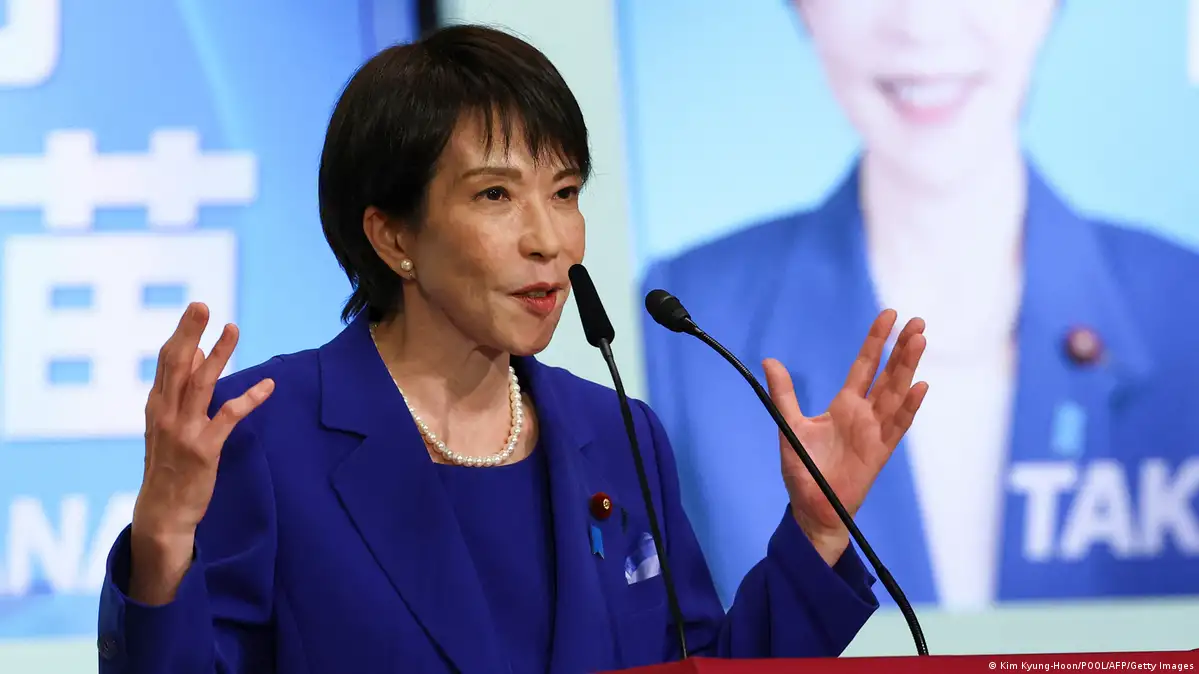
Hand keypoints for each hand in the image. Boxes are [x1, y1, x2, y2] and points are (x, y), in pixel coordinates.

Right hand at [130, 302, 273, 603]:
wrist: (162, 513)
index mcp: (156, 405)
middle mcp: (165, 414)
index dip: (181, 334)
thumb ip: (180, 392)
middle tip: (202, 304)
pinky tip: (268, 385)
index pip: (167, 362)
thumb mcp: (166, 425)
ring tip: (234, 328)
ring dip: (219, 354)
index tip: (196, 310)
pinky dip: (249, 399)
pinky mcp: (204, 449)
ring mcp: (183, 431)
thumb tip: (198, 355)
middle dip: (189, 332)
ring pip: (201, 383)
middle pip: (177, 365)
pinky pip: (229, 417)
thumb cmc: (168, 465)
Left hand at [764, 309, 927, 565]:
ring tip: (919, 341)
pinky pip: (897, 426)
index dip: (877, 341)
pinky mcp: (880, 453)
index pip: (865, 365)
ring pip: (896, 394)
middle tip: (917, 321)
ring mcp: (875, 432)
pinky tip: (920, 387)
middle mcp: (865, 414)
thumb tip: (769, 361)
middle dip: (902, 348)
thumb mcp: (789, 425)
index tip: (889, 315)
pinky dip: (909, 407)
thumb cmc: (804, 470)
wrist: (812, 507)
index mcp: (845, 405)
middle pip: (888, 374)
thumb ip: (784, 394)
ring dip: (908, 368)